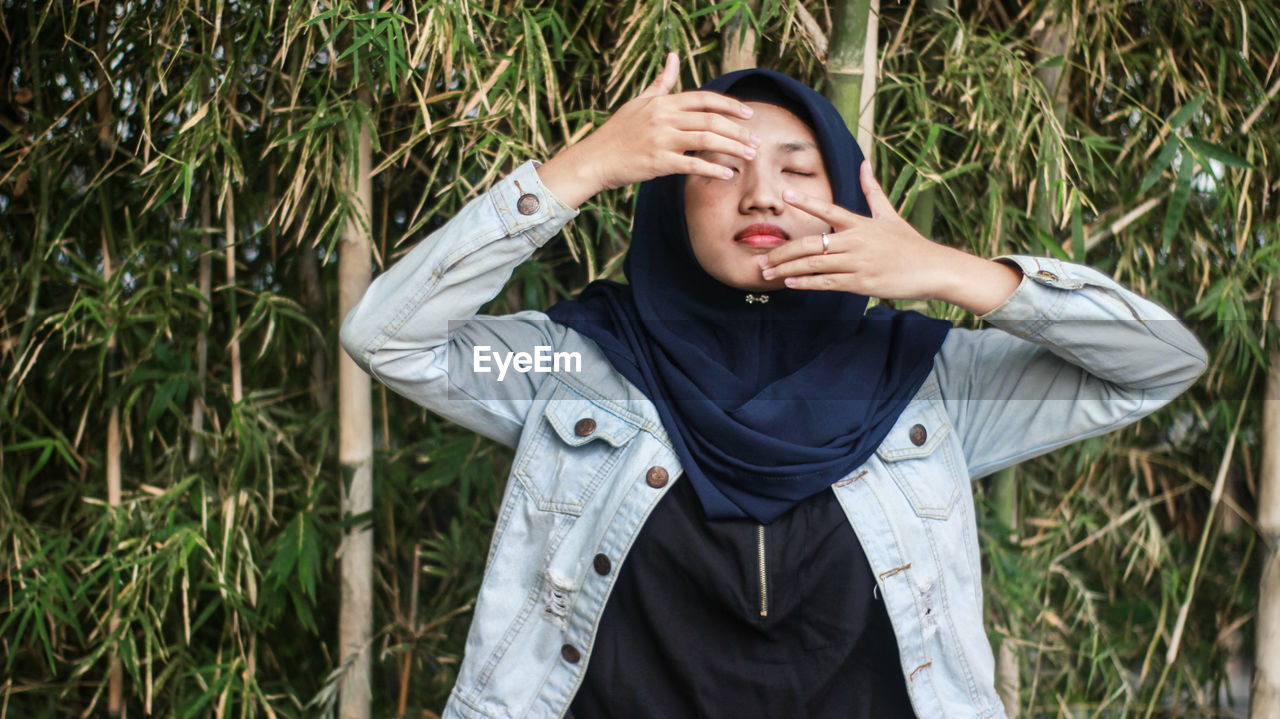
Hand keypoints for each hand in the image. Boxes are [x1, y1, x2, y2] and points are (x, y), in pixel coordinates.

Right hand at [537, 52, 760, 207]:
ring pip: (707, 140)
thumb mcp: (639, 102)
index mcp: (663, 103)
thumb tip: (673, 57)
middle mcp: (664, 118)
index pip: (704, 99)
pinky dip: (712, 169)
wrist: (594, 159)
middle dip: (738, 131)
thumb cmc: (618, 132)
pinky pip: (692, 165)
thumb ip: (661, 82)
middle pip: (711, 120)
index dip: (730, 105)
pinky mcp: (658, 162)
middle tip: (756, 141)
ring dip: (732, 148)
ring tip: (749, 157)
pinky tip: (727, 174)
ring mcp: (661, 140)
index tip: (749, 114)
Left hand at [758, 161, 1020, 314]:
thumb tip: (864, 162)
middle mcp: (856, 241)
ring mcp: (857, 263)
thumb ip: (872, 190)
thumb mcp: (890, 214)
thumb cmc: (909, 243)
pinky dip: (806, 283)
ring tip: (767, 272)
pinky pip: (827, 282)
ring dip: (788, 269)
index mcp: (861, 224)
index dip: (807, 203)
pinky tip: (789, 283)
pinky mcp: (860, 283)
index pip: (829, 210)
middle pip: (811, 244)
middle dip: (783, 252)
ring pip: (815, 265)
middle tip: (762, 257)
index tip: (785, 196)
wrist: (932, 269)